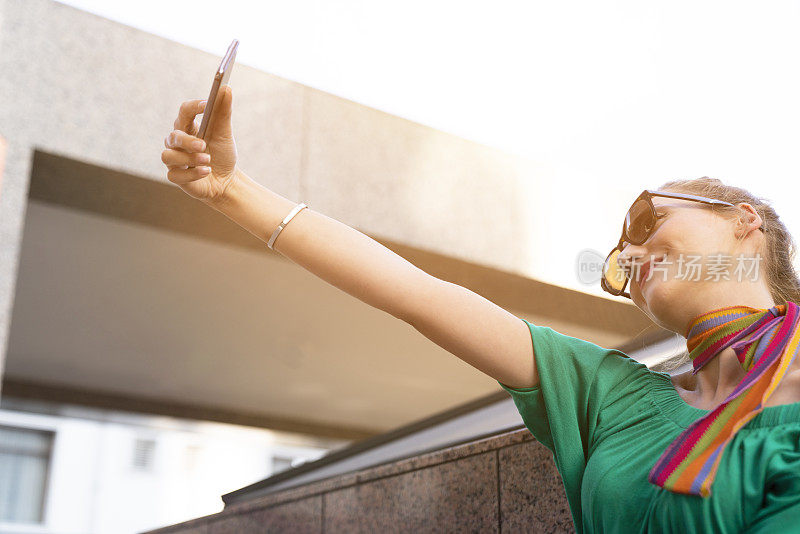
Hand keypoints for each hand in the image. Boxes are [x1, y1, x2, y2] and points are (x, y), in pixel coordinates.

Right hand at [161, 85, 238, 203]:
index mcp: (188, 127)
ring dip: (190, 159)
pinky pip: (176, 175)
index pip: (184, 112)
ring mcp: (174, 160)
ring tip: (208, 160)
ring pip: (169, 155)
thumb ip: (223, 113)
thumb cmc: (222, 154)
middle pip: (173, 135)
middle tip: (202, 145)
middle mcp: (177, 142)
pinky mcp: (175, 177)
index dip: (193, 107)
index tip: (206, 105)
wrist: (226, 181)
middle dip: (187, 141)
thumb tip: (225, 89)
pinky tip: (206, 172)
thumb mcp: (224, 134)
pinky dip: (193, 173)